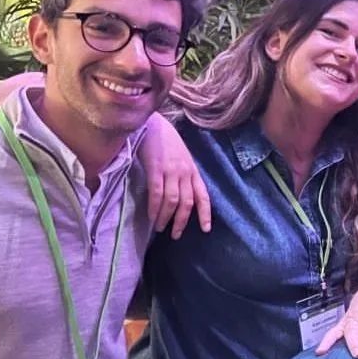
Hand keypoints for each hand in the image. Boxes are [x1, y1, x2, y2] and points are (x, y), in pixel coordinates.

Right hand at [141, 114, 211, 237]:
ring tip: (160, 228)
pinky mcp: (156, 168)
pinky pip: (157, 193)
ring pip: (172, 201)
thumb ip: (182, 175)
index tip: (206, 229)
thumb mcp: (181, 158)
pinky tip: (151, 216)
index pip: (203, 195)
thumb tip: (178, 197)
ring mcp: (171, 171)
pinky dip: (154, 207)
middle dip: (182, 222)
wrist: (153, 123)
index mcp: (193, 171)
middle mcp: (185, 172)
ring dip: (166, 217)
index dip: (206, 213)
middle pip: (187, 203)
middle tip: (175, 235)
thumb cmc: (165, 141)